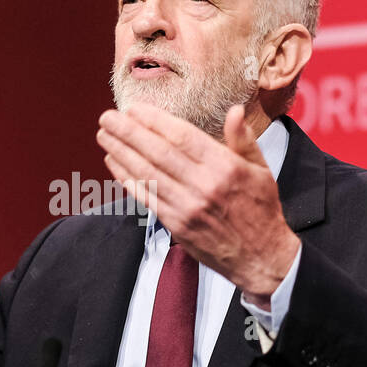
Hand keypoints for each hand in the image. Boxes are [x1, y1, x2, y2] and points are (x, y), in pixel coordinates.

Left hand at [97, 102, 300, 308]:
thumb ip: (244, 139)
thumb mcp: (261, 170)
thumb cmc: (260, 210)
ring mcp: (187, 207)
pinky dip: (128, 179)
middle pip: (158, 153)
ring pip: (148, 174)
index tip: (134, 108)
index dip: (155, 121)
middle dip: (129, 133)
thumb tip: (234, 111)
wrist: (261, 258)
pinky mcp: (177, 225)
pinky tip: (114, 163)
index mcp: (225, 167)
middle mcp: (204, 186)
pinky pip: (147, 197)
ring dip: (122, 153)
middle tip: (107, 117)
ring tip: (104, 135)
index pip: (183, 137)